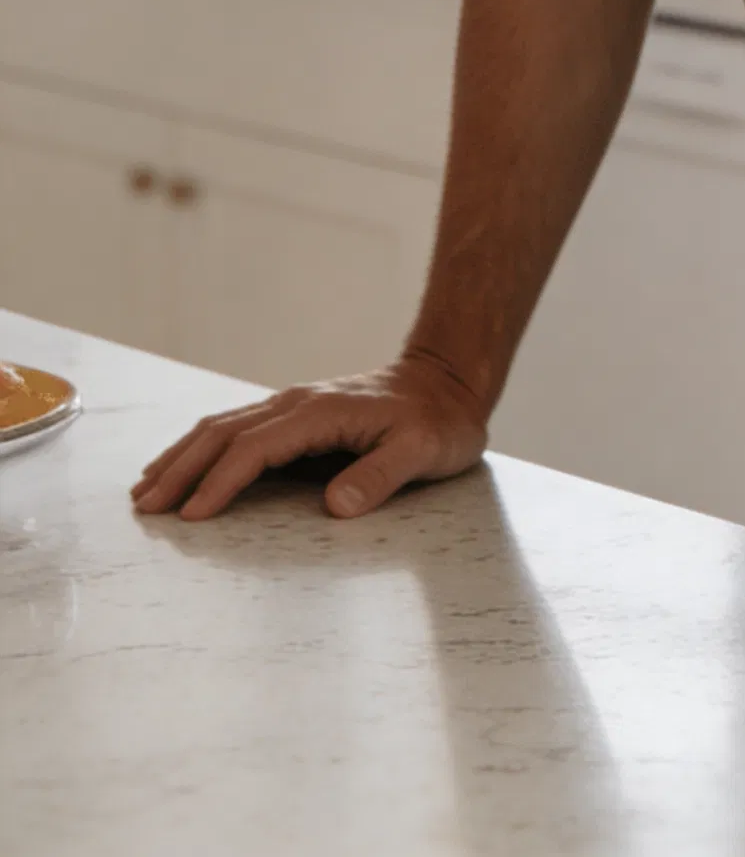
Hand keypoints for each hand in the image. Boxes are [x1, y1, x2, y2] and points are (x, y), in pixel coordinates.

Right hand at [130, 349, 488, 522]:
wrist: (447, 382)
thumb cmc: (438, 422)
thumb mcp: (423, 450)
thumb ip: (380, 476)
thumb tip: (336, 506)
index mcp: (321, 411)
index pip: (256, 448)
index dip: (222, 482)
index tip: (192, 515)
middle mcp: (297, 403)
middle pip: (224, 433)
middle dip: (182, 469)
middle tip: (145, 507)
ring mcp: (293, 406)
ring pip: (222, 426)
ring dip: (182, 456)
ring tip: (146, 488)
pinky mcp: (295, 415)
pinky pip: (237, 429)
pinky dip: (202, 448)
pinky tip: (186, 465)